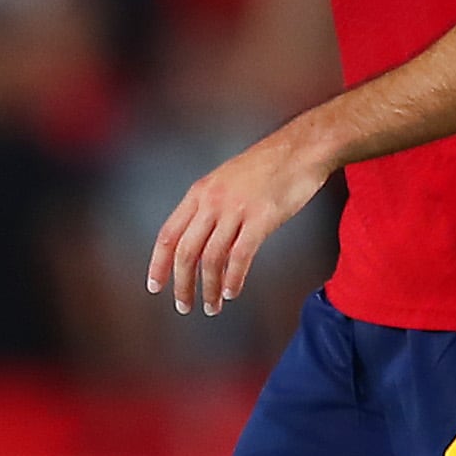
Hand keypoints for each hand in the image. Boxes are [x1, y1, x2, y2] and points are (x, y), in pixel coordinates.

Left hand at [147, 123, 331, 315]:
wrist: (300, 148)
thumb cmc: (268, 165)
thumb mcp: (225, 180)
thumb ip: (210, 206)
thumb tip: (200, 237)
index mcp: (199, 192)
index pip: (168, 234)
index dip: (158, 264)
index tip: (155, 286)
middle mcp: (212, 202)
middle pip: (186, 252)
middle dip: (181, 285)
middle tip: (183, 306)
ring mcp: (236, 210)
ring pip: (211, 259)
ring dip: (208, 288)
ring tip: (211, 306)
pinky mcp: (261, 219)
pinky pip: (240, 257)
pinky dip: (233, 279)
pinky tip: (232, 292)